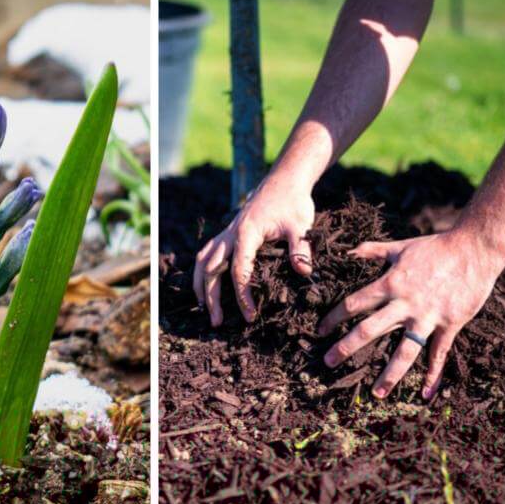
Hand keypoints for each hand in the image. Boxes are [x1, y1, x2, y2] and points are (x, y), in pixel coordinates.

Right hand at [193, 173, 315, 325]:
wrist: (283, 181)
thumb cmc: (293, 203)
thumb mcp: (301, 225)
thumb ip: (301, 249)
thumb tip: (303, 273)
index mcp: (246, 234)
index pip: (238, 270)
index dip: (242, 295)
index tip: (249, 315)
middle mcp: (230, 234)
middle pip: (211, 270)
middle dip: (212, 297)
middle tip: (217, 322)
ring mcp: (226, 233)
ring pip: (203, 261)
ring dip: (200, 286)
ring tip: (204, 309)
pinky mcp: (227, 233)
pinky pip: (207, 253)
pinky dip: (202, 272)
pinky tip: (205, 285)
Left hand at [318, 230, 503, 399]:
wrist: (475, 249)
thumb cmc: (436, 247)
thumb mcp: (400, 247)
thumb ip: (372, 250)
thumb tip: (348, 251)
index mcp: (390, 284)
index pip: (354, 304)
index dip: (334, 318)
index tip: (320, 330)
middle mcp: (405, 304)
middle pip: (369, 330)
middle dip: (346, 347)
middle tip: (328, 362)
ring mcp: (428, 317)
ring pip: (405, 351)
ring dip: (390, 374)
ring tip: (376, 393)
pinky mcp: (450, 324)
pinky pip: (439, 353)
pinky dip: (433, 374)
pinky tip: (426, 393)